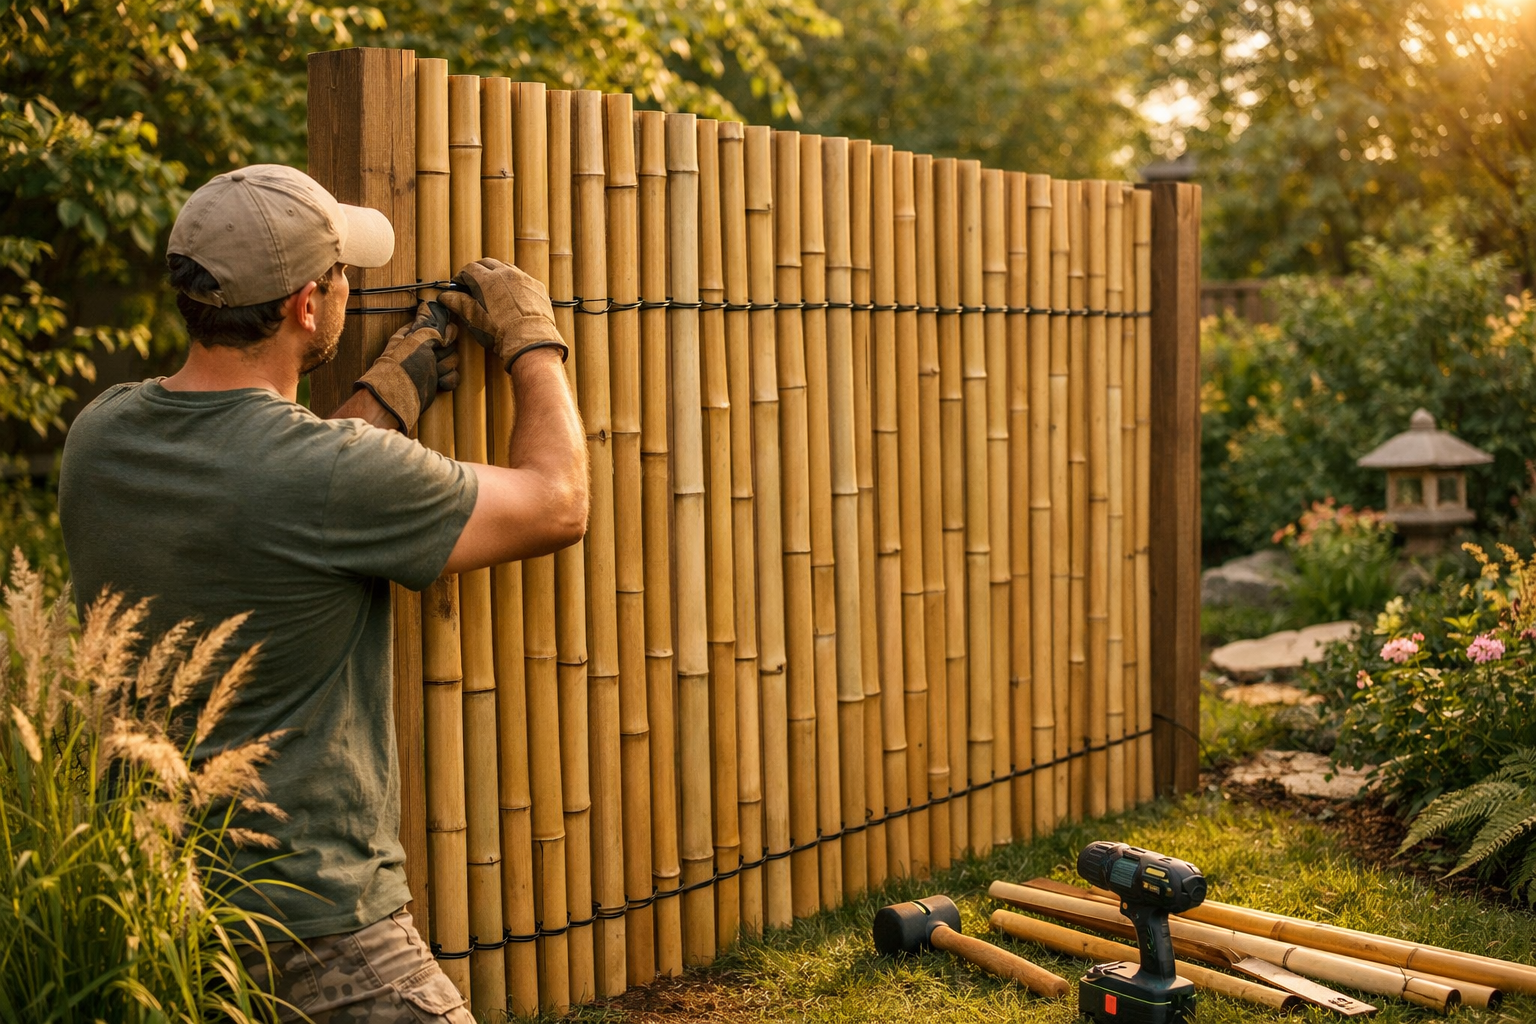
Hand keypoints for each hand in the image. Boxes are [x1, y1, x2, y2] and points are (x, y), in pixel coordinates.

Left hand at [354, 301, 459, 432]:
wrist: (399, 399)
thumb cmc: (403, 367)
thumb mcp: (417, 340)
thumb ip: (431, 325)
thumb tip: (436, 308)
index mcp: (414, 335)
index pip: (436, 325)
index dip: (444, 331)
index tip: (443, 338)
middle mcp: (422, 349)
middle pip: (448, 343)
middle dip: (445, 352)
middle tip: (434, 357)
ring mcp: (429, 366)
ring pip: (452, 359)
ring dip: (446, 366)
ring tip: (434, 372)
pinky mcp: (436, 381)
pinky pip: (452, 375)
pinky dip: (448, 379)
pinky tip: (440, 383)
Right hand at [438, 257, 568, 370]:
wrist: (531, 341)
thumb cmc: (501, 332)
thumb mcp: (475, 319)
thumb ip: (459, 303)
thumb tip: (446, 296)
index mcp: (488, 280)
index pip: (469, 268)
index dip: (461, 276)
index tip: (458, 285)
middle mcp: (507, 273)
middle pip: (487, 263)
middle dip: (477, 271)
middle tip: (472, 284)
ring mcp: (524, 278)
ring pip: (506, 267)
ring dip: (496, 273)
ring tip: (491, 288)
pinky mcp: (537, 286)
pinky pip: (522, 277)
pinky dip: (513, 281)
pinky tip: (511, 294)